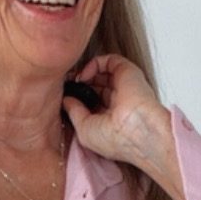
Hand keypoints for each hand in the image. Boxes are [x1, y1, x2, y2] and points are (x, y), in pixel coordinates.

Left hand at [62, 55, 187, 199]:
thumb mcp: (84, 131)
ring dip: (85, 73)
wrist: (136, 130)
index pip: (91, 103)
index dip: (77, 98)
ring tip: (74, 80)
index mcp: (109, 119)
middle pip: (95, 86)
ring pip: (101, 73)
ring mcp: (123, 86)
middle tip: (66, 85)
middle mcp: (117, 102)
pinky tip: (84, 75)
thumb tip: (66, 100)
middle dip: (80, 84)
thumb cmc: (115, 139)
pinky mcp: (127, 72)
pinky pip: (109, 61)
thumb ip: (74, 112)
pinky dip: (93, 64)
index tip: (64, 96)